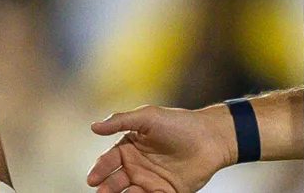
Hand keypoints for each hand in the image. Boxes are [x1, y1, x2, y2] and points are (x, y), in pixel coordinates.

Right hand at [87, 105, 234, 192]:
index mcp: (130, 146)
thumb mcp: (147, 117)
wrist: (211, 138)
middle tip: (102, 192)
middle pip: (116, 180)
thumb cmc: (179, 124)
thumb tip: (93, 126)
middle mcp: (137, 166)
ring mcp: (151, 181)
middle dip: (107, 188)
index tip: (92, 178)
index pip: (108, 160)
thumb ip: (120, 121)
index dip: (99, 169)